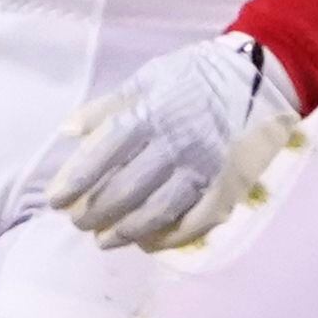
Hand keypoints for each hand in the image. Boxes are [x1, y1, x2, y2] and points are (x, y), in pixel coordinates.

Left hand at [49, 32, 302, 250]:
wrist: (261, 75)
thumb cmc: (197, 74)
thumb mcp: (149, 78)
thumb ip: (108, 106)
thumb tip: (68, 131)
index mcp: (152, 112)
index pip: (104, 153)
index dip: (76, 180)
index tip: (56, 200)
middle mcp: (176, 142)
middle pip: (126, 188)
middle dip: (96, 212)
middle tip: (79, 224)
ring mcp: (204, 167)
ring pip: (157, 211)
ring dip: (126, 231)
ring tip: (105, 240)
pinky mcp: (229, 185)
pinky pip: (196, 222)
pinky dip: (169, 238)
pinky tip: (148, 243)